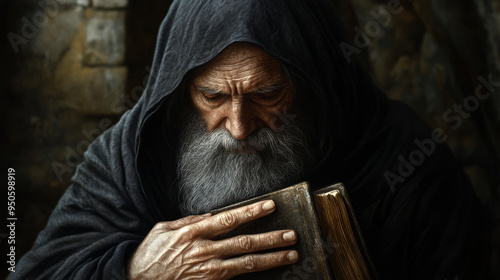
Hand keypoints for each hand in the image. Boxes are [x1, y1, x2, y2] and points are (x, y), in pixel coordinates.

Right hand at [128, 200, 298, 279]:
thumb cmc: (149, 255)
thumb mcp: (163, 230)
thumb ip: (188, 222)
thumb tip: (209, 216)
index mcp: (194, 233)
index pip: (229, 219)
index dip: (251, 212)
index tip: (269, 206)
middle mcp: (204, 251)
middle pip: (244, 243)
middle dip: (271, 238)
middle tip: (291, 234)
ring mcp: (208, 271)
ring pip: (246, 264)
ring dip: (271, 259)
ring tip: (290, 254)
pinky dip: (253, 276)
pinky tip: (269, 274)